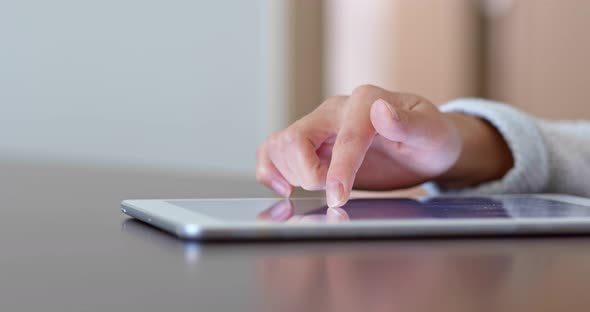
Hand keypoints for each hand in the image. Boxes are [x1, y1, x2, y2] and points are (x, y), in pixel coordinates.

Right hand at [256, 84, 461, 206]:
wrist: (424, 146)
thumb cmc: (431, 140)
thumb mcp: (432, 133)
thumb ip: (408, 123)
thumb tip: (381, 111)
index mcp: (365, 102)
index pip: (343, 137)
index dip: (339, 170)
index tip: (338, 198)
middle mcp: (336, 110)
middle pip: (296, 138)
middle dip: (308, 173)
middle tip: (334, 194)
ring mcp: (319, 126)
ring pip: (280, 144)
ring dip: (291, 174)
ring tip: (319, 187)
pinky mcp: (311, 144)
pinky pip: (275, 149)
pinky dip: (270, 169)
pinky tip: (284, 188)